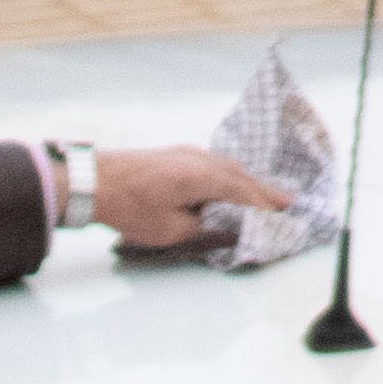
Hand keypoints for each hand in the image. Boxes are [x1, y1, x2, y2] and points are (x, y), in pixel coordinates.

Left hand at [85, 145, 289, 252]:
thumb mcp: (170, 230)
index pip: (243, 194)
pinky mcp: (175, 154)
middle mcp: (200, 159)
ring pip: (228, 167)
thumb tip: (222, 228)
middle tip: (289, 202)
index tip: (280, 220)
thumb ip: (202, 229)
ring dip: (248, 181)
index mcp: (203, 177)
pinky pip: (214, 164)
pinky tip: (230, 181)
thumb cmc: (129, 207)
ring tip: (266, 193)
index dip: (263, 209)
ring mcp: (187, 153)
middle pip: (241, 176)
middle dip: (264, 191)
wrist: (94, 180)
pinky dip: (229, 174)